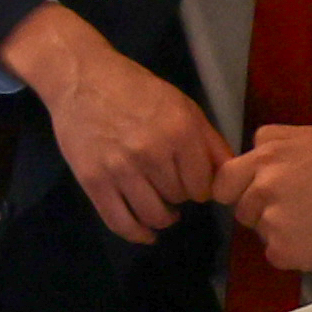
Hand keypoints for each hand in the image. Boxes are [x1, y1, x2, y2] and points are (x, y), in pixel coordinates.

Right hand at [4, 2, 237, 241]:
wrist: (81, 78)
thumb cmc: (136, 89)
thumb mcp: (183, 106)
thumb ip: (209, 142)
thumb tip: (230, 178)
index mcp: (180, 132)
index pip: (204, 185)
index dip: (201, 187)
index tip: (192, 181)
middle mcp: (153, 152)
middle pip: (180, 198)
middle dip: (179, 195)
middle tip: (168, 183)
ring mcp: (120, 168)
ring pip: (154, 215)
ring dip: (162, 215)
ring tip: (160, 206)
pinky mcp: (93, 180)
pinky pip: (120, 222)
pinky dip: (137, 234)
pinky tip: (145, 233)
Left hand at [217, 126, 311, 279]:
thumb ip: (274, 138)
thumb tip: (251, 150)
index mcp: (267, 157)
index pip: (225, 178)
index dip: (238, 187)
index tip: (258, 193)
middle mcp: (263, 187)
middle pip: (240, 206)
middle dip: (259, 209)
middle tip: (295, 208)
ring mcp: (271, 221)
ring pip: (259, 230)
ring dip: (277, 229)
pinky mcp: (283, 251)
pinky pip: (274, 253)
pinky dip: (292, 251)